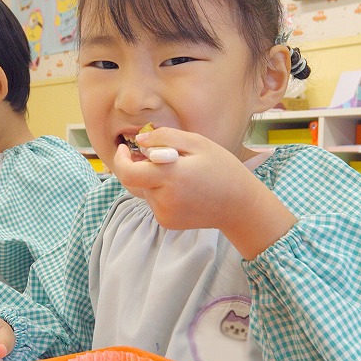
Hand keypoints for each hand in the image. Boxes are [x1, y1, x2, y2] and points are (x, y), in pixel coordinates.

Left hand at [116, 128, 252, 229]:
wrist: (240, 205)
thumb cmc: (222, 169)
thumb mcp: (198, 143)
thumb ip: (165, 137)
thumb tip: (140, 140)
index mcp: (171, 176)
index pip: (128, 172)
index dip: (121, 159)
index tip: (125, 148)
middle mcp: (164, 199)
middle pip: (134, 180)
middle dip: (139, 166)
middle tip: (159, 157)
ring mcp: (164, 214)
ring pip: (145, 190)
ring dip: (153, 179)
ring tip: (180, 175)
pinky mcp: (167, 222)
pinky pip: (154, 202)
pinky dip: (161, 192)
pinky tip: (182, 190)